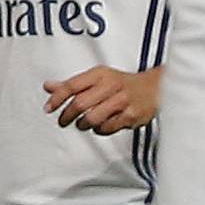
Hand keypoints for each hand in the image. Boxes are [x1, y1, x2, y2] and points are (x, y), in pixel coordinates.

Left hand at [43, 66, 158, 134]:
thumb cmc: (122, 84)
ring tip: (83, 123)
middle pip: (79, 104)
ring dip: (83, 124)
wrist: (156, 88)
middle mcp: (112, 85)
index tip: (48, 109)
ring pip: (92, 119)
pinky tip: (100, 125)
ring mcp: (122, 101)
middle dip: (67, 116)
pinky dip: (99, 130)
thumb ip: (73, 84)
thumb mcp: (98, 78)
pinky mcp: (131, 115)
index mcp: (101, 74)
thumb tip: (48, 86)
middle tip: (63, 121)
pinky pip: (106, 128)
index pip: (72, 85)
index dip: (56, 98)